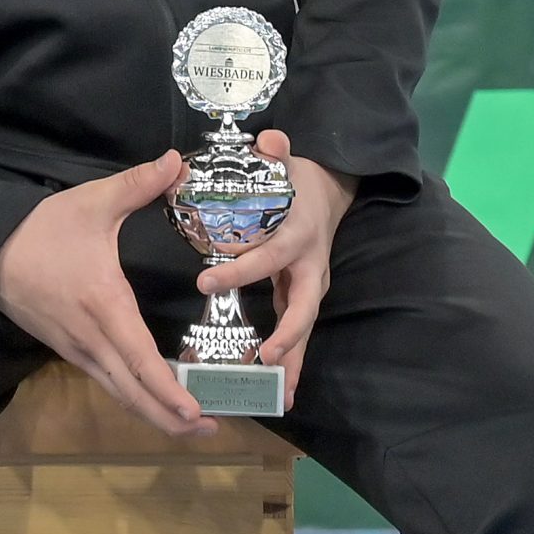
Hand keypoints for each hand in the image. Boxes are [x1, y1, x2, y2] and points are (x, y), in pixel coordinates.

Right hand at [0, 153, 216, 437]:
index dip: (169, 390)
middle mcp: (92, 338)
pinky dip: (134, 396)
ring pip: (119, 393)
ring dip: (154, 413)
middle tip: (210, 430)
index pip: (140, 360)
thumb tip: (175, 160)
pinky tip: (154, 397)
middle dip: (171, 418)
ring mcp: (77, 349)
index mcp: (104, 305)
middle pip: (133, 393)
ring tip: (191, 423)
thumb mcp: (91, 202)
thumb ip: (136, 184)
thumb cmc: (42, 229)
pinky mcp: (68, 350)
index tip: (197, 412)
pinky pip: (107, 381)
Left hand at [193, 129, 355, 407]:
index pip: (267, 257)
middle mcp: (308, 266)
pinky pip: (297, 332)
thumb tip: (268, 139)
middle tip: (263, 357)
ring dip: (294, 362)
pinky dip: (292, 361)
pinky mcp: (302, 297)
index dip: (240, 269)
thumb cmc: (297, 180)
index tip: (205, 279)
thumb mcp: (286, 161)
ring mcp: (309, 286)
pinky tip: (281, 390)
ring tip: (281, 395)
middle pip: (301, 307)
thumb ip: (275, 151)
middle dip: (285, 334)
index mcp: (297, 235)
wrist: (327, 192)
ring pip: (303, 329)